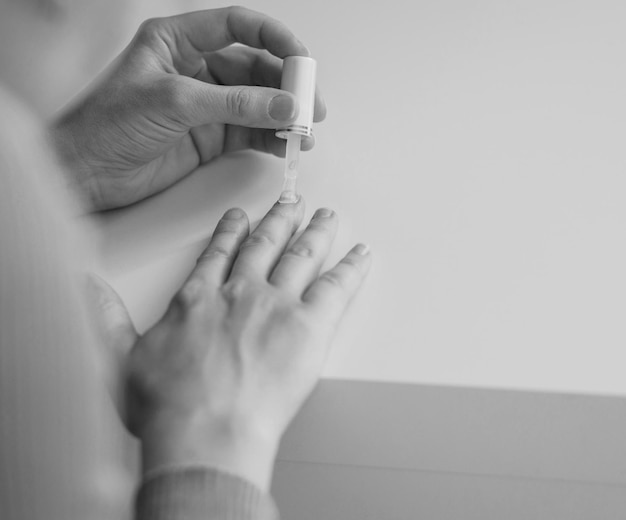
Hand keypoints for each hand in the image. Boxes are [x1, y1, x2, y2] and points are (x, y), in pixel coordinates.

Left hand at [53, 7, 325, 211]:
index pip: (237, 27)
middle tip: (309, 103)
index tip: (300, 58)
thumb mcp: (174, 103)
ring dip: (283, 114)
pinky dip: (271, 138)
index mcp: (178, 42)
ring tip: (304, 130)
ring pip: (258, 102)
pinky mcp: (210, 136)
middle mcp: (196, 69)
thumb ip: (233, 104)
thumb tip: (282, 104)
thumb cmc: (106, 127)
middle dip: (286, 84)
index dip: (274, 38)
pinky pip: (250, 132)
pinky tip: (286, 145)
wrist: (87, 175)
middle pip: (256, 67)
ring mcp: (206, 105)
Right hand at [87, 199, 369, 490]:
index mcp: (200, 298)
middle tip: (291, 201)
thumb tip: (87, 288)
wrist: (205, 433)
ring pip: (301, 254)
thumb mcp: (119, 358)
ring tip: (325, 215)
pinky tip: (361, 253)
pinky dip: (351, 266)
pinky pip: (337, 286)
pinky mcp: (309, 326)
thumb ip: (105, 317)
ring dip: (314, 231)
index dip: (231, 231)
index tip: (239, 216)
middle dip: (279, 219)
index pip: (219, 253)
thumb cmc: (169, 406)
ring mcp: (277, 304)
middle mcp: (240, 292)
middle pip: (265, 244)